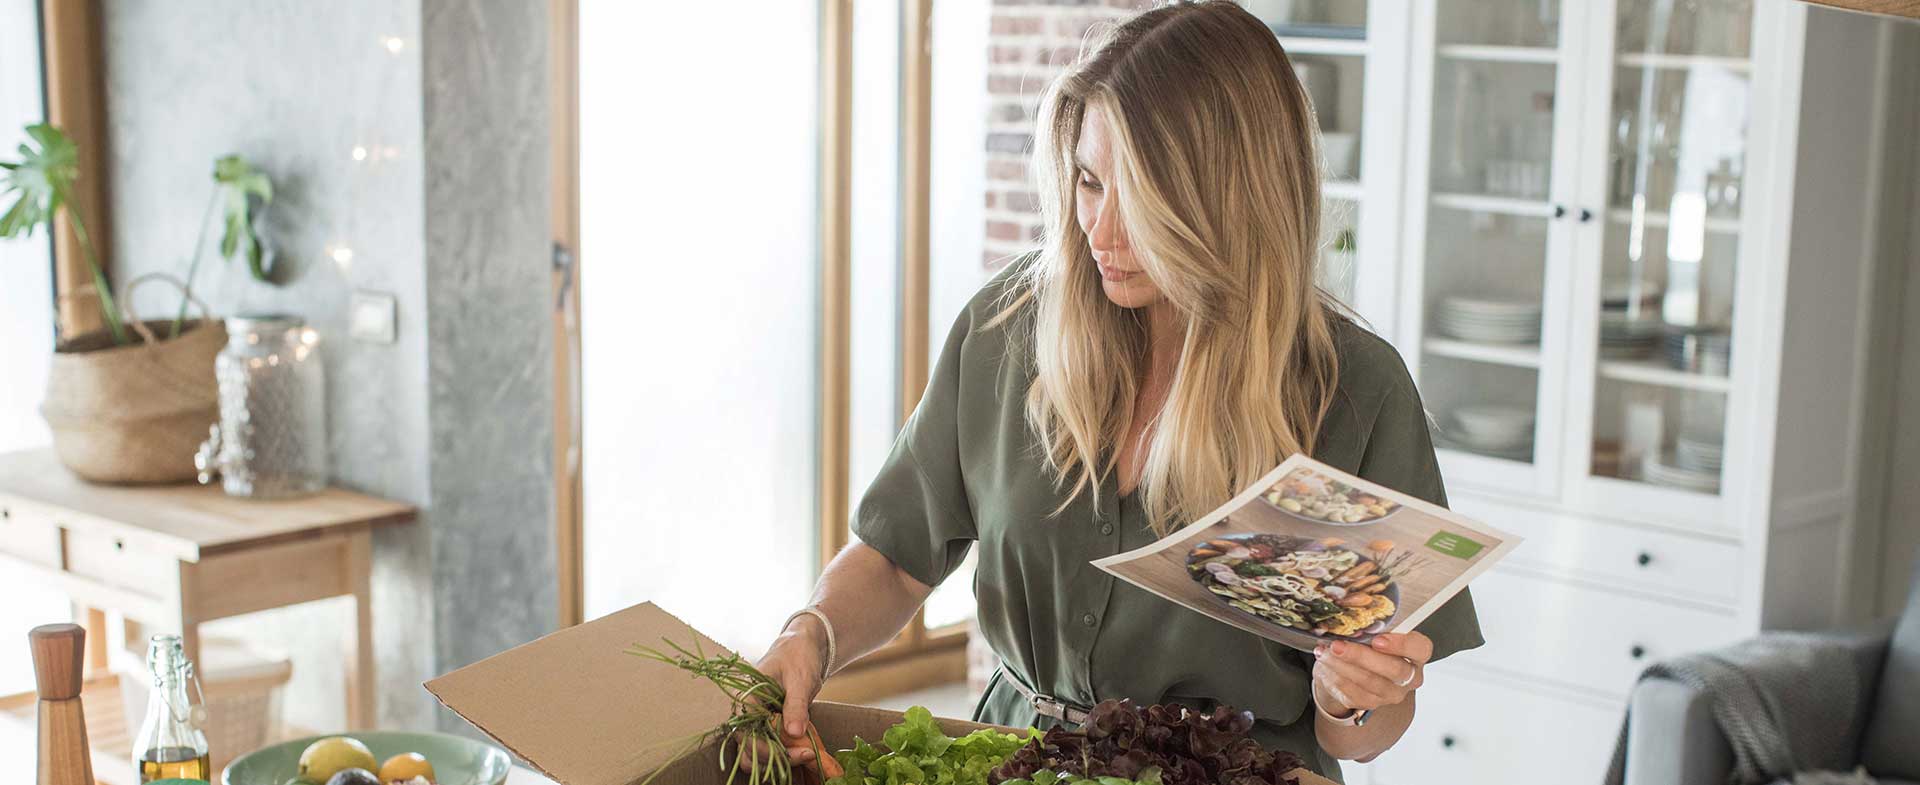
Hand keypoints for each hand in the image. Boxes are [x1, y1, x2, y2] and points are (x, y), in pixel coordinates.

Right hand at [746, 614, 830, 768]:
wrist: (802, 647)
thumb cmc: (798, 656)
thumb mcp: (800, 678)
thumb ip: (795, 705)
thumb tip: (794, 733)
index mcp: (746, 698)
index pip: (748, 734)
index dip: (770, 749)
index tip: (800, 753)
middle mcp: (745, 713)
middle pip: (748, 750)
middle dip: (775, 760)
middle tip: (808, 755)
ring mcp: (755, 721)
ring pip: (756, 754)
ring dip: (778, 762)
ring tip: (807, 756)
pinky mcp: (768, 726)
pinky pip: (770, 749)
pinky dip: (784, 756)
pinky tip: (806, 752)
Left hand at [1311, 632, 1430, 714]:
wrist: (1357, 668)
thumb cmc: (1369, 644)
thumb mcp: (1375, 631)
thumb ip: (1372, 626)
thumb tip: (1349, 614)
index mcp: (1417, 654)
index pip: (1420, 648)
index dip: (1402, 645)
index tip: (1378, 640)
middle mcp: (1409, 677)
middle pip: (1393, 669)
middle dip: (1361, 656)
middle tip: (1337, 646)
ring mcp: (1392, 693)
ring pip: (1369, 682)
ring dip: (1342, 666)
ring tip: (1324, 652)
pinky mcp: (1372, 703)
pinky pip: (1353, 694)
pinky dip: (1335, 678)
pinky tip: (1324, 665)